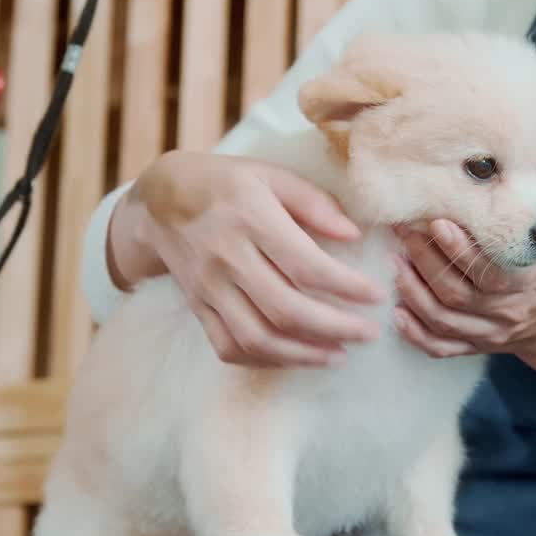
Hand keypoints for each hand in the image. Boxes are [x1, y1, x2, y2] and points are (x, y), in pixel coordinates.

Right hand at [109, 150, 385, 367]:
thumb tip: (354, 234)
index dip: (346, 286)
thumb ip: (314, 202)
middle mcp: (227, 257)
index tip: (376, 295)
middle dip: (335, 328)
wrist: (158, 202)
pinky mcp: (197, 308)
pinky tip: (297, 357)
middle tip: (369, 334)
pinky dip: (266, 361)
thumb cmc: (226, 184)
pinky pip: (229, 348)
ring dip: (303, 355)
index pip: (305, 264)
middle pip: (284, 309)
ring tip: (339, 355)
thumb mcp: (270, 174)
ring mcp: (208, 288)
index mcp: (251, 218)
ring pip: (257, 338)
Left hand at [391, 213, 535, 360]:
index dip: (460, 252)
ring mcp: (483, 335)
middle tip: (404, 234)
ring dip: (412, 292)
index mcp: (526, 288)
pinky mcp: (469, 347)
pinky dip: (415, 335)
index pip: (488, 274)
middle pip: (455, 296)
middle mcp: (502, 315)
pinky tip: (396, 313)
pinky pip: (438, 348)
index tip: (437, 223)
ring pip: (441, 320)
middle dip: (425, 264)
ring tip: (394, 261)